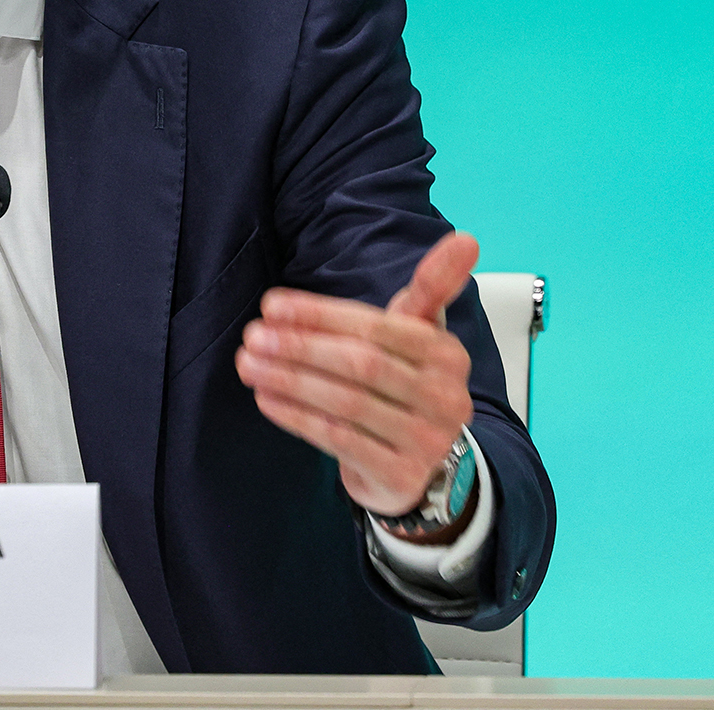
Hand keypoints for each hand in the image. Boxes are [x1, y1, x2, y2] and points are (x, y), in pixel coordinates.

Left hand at [234, 231, 478, 519]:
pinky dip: (298, 418)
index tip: (272, 305)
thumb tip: (465, 238)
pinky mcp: (401, 475)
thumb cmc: (408, 386)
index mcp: (447, 354)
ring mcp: (426, 439)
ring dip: (290, 380)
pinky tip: (266, 399)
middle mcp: (445, 397)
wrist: (421, 467)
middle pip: (362, 364)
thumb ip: (431, 287)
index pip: (377, 328)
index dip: (322, 315)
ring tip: (248, 364)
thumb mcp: (420, 335)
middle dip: (301, 347)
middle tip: (253, 334)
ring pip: (347, 402)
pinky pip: (339, 440)